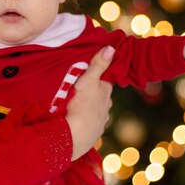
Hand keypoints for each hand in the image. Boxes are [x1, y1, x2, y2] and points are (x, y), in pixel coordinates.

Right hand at [66, 46, 113, 160]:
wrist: (74, 136)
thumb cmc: (80, 105)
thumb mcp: (87, 80)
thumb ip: (98, 65)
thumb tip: (111, 48)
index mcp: (106, 92)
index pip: (104, 82)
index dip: (95, 79)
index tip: (85, 79)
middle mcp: (107, 107)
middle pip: (99, 97)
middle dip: (91, 95)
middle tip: (75, 93)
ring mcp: (101, 122)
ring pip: (95, 112)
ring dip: (87, 110)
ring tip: (73, 109)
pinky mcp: (94, 134)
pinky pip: (89, 125)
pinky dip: (84, 123)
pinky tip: (75, 122)